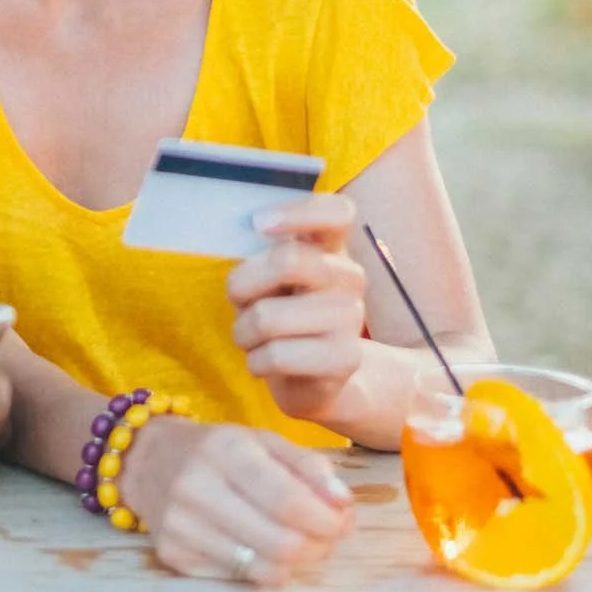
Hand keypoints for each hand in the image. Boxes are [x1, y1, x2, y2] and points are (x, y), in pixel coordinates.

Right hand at [124, 416, 354, 585]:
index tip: (341, 522)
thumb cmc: (216, 450)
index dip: (328, 521)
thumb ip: (308, 466)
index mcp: (224, 449)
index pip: (289, 501)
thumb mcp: (261, 441)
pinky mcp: (172, 554)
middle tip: (323, 537)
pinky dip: (262, 567)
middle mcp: (195, 486)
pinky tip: (258, 547)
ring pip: (264, 569)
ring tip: (296, 543)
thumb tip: (343, 502)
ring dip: (294, 562)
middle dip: (318, 546)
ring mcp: (179, 524)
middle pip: (281, 543)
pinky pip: (240, 578)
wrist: (147, 461)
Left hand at [228, 193, 367, 422]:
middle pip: (287, 260)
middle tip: (240, 302)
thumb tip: (248, 232)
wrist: (313, 380)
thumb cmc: (279, 316)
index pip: (337, 212)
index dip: (300, 212)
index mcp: (330, 248)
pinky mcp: (347, 358)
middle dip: (242, 285)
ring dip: (244, 332)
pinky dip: (256, 362)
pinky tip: (268, 363)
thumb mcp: (267, 281)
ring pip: (268, 316)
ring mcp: (352, 318)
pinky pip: (277, 355)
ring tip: (254, 339)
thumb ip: (261, 256)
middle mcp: (348, 277)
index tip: (259, 224)